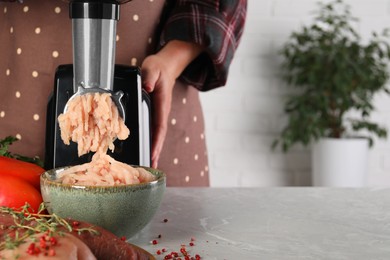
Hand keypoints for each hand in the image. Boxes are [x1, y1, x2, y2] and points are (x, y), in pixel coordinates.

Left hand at [141, 40, 203, 167]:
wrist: (165, 67)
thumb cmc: (157, 68)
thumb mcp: (152, 69)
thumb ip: (149, 77)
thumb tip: (147, 88)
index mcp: (162, 105)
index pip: (159, 127)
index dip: (156, 141)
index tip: (153, 153)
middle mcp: (162, 112)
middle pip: (159, 136)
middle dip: (156, 152)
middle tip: (151, 167)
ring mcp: (159, 114)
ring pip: (156, 135)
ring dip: (154, 150)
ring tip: (149, 165)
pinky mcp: (155, 114)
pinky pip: (153, 130)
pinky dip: (151, 141)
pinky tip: (145, 150)